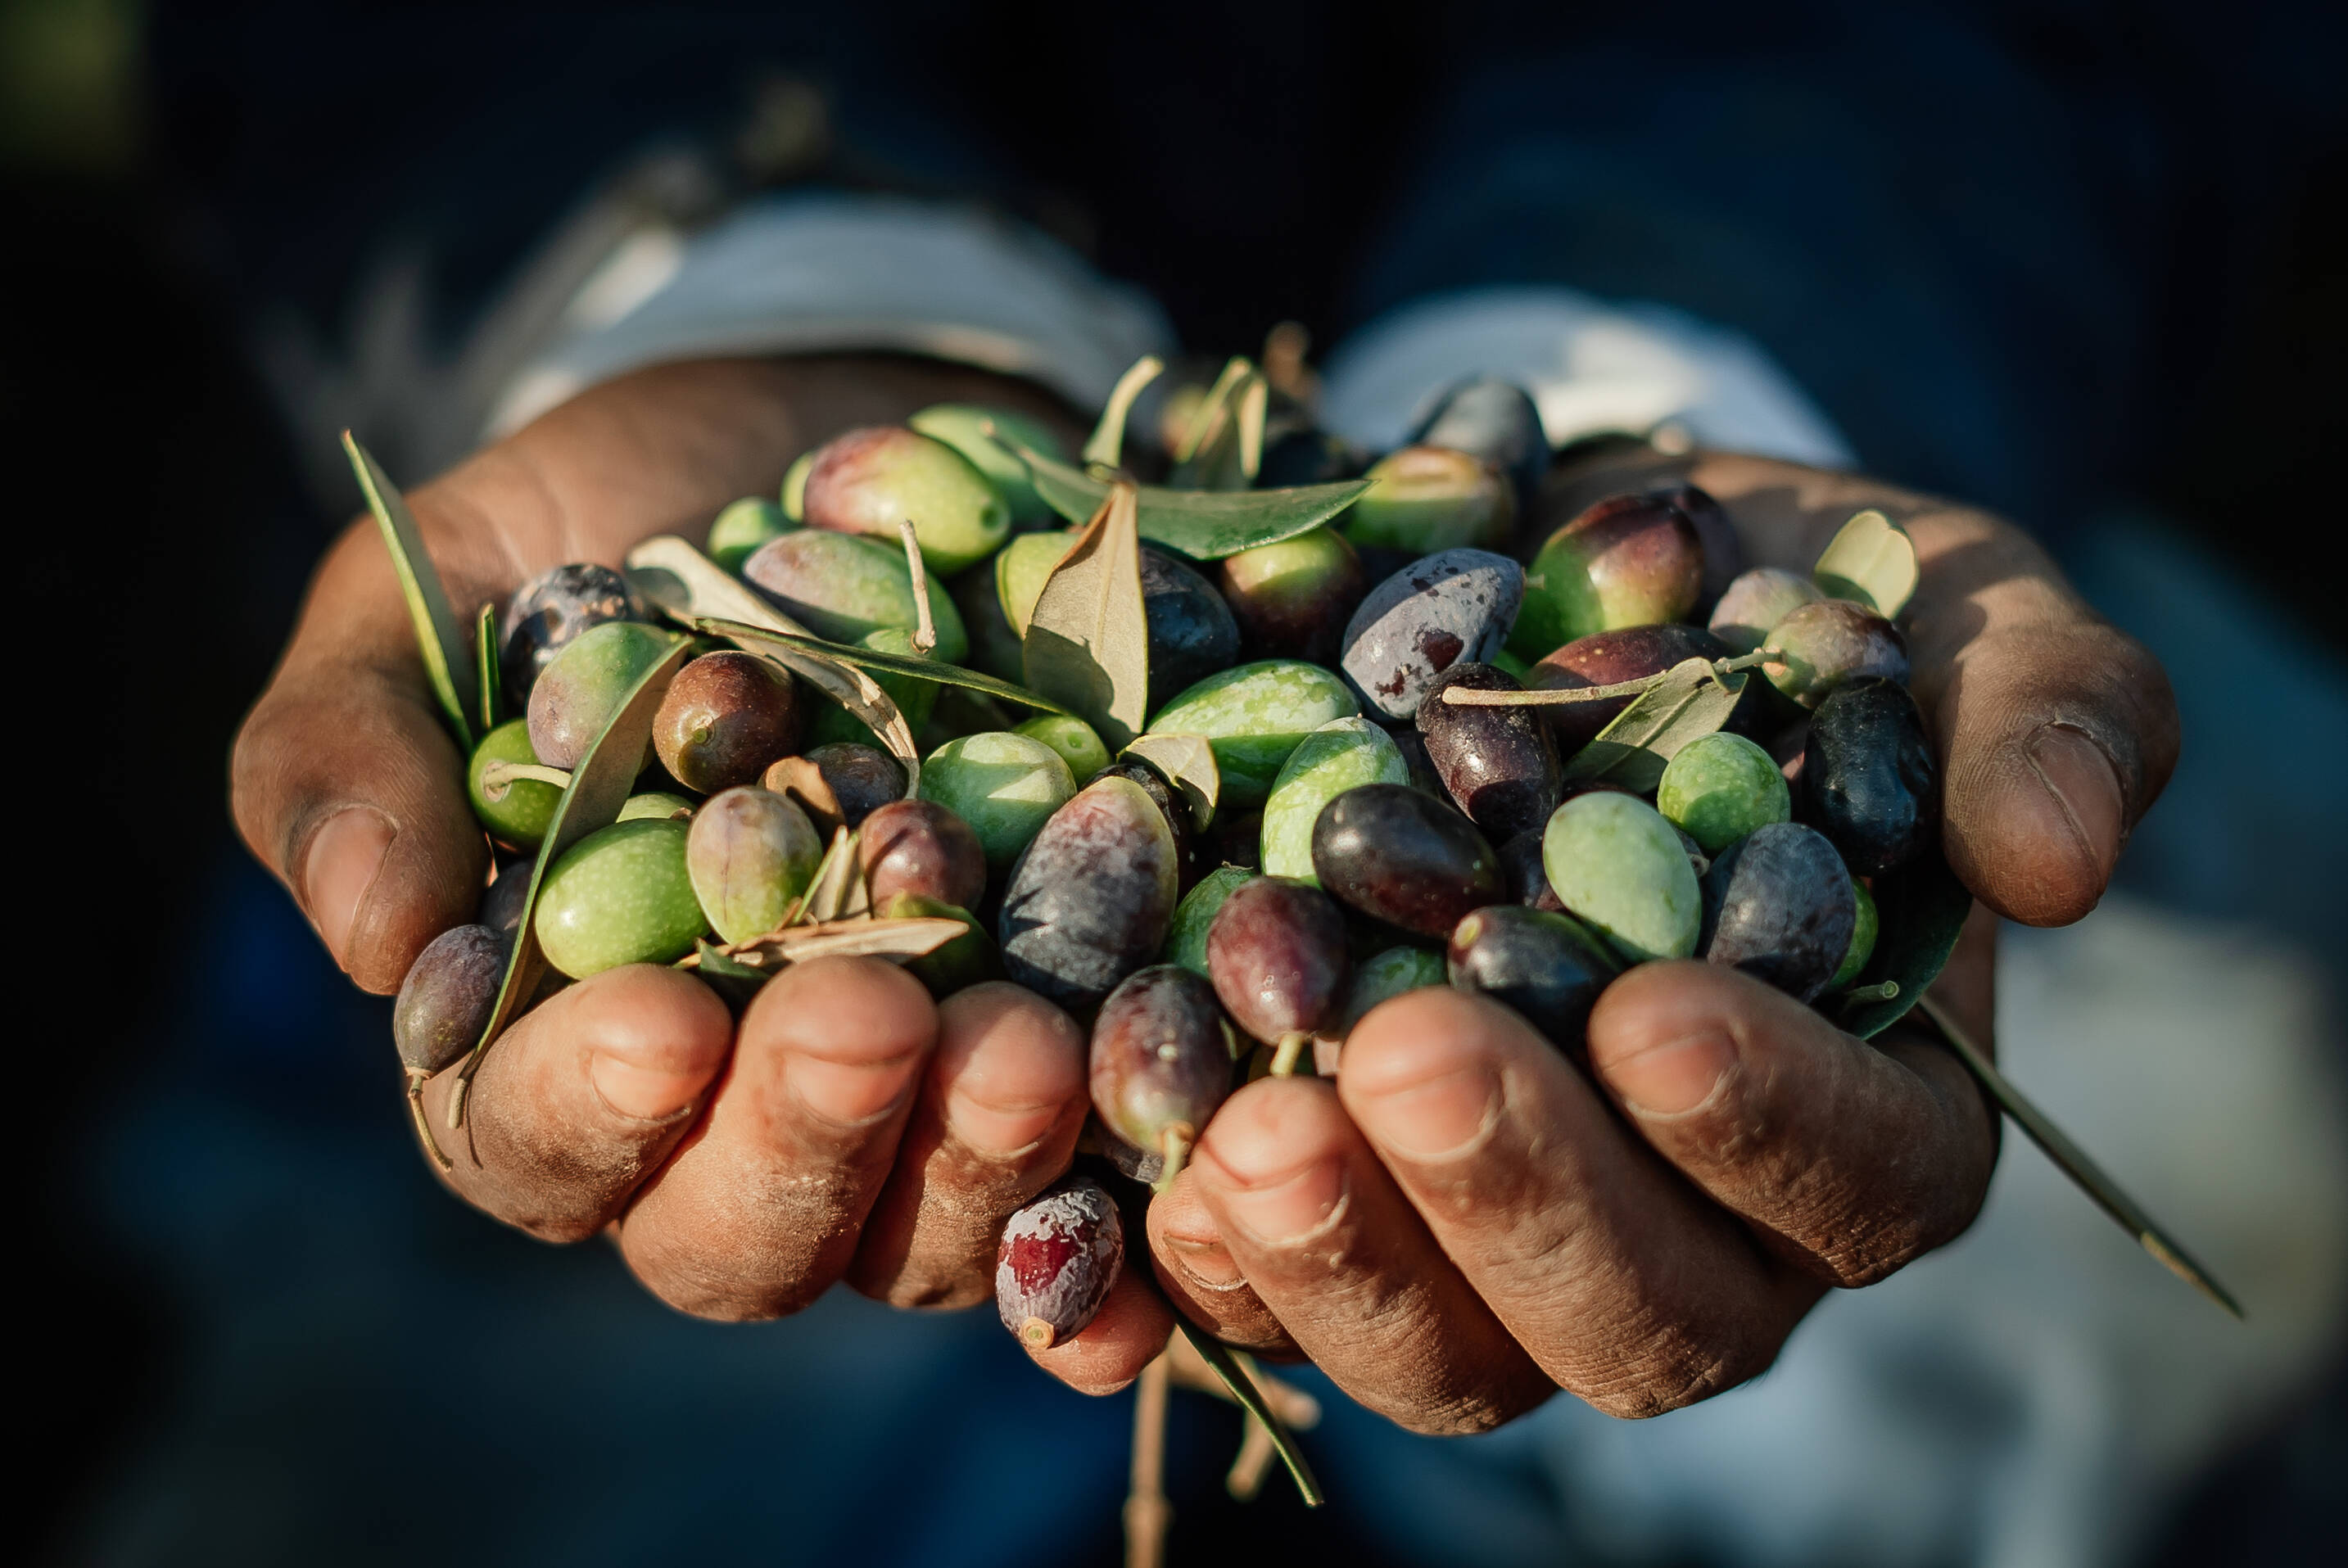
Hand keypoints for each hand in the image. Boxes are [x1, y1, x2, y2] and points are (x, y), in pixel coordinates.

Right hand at [231, 356, 1109, 1318]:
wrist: (839, 443)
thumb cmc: (606, 527)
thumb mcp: (440, 589)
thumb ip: (349, 747)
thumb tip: (366, 939)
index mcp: (550, 1032)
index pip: (533, 1138)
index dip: (589, 1111)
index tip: (659, 1021)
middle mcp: (732, 1105)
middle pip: (748, 1232)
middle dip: (808, 1141)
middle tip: (868, 1018)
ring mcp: (910, 1092)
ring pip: (933, 1226)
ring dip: (986, 1163)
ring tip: (1037, 1038)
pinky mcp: (1063, 1033)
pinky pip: (1107, 1164)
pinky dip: (1139, 1178)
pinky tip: (1184, 1141)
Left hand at [1033, 450, 2176, 1427]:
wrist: (1553, 588)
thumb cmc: (1779, 609)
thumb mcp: (1943, 611)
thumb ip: (2041, 714)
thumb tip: (2059, 862)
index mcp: (1868, 1114)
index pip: (1865, 1182)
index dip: (1772, 1127)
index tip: (1655, 1013)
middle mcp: (1690, 1221)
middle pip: (1641, 1317)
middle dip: (1525, 1198)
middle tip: (1415, 1054)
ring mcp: (1498, 1233)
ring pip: (1447, 1347)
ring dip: (1342, 1256)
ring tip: (1247, 1125)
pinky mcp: (1343, 1198)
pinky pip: (1270, 1293)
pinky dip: (1196, 1254)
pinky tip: (1136, 1158)